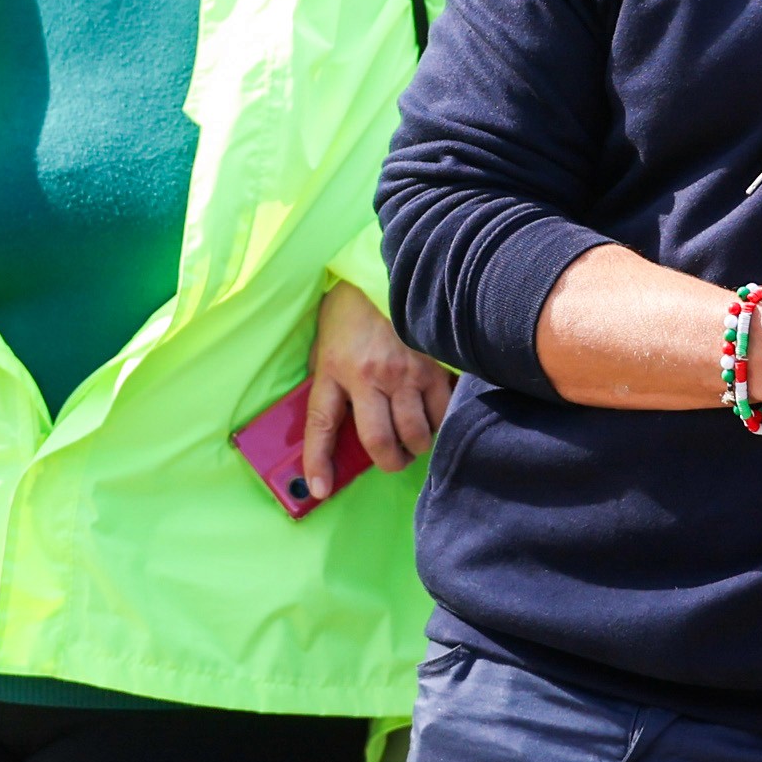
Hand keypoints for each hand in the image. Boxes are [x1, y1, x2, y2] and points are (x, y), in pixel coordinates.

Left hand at [298, 278, 450, 500]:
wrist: (386, 272)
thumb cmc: (351, 313)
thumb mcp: (327, 348)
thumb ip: (331, 387)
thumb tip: (336, 434)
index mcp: (336, 369)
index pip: (321, 425)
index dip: (318, 462)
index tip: (318, 489)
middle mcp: (371, 375)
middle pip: (380, 442)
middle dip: (389, 461)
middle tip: (393, 459)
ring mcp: (407, 371)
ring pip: (417, 432)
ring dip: (417, 445)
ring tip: (415, 439)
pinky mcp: (436, 364)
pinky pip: (443, 411)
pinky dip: (440, 422)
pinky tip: (436, 417)